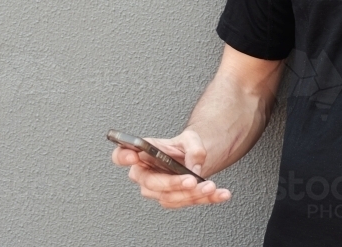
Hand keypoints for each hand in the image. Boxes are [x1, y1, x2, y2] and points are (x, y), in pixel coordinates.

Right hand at [111, 129, 231, 208]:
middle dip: (171, 183)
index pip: (121, 155)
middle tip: (191, 180)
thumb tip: (193, 167)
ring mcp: (157, 190)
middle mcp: (145, 174)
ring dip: (192, 194)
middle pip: (149, 184)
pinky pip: (187, 203)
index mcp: (142, 154)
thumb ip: (193, 148)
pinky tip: (220, 194)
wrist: (194, 158)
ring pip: (169, 198)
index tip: (134, 155)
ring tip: (210, 186)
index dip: (123, 156)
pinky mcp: (173, 199)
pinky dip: (207, 199)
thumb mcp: (191, 138)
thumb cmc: (184, 147)